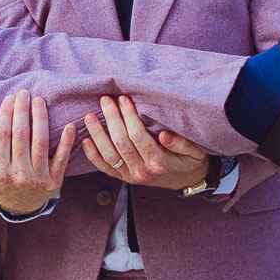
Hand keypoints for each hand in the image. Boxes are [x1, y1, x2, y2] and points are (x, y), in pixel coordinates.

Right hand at [0, 89, 73, 215]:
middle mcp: (18, 175)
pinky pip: (62, 158)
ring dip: (41, 118)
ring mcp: (38, 178)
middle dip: (22, 111)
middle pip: (21, 136)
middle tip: (24, 93)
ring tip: (39, 101)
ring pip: (41, 142)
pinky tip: (69, 125)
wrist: (20, 206)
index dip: (6, 114)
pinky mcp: (55, 180)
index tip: (9, 99)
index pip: (2, 136)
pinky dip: (67, 141)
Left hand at [81, 96, 209, 188]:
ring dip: (97, 135)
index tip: (123, 99)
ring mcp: (131, 176)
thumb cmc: (190, 161)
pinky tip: (85, 140)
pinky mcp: (123, 178)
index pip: (138, 136)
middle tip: (105, 100)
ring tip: (90, 116)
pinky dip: (92, 155)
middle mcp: (142, 171)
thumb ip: (181, 144)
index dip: (129, 117)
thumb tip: (164, 134)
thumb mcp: (195, 152)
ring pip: (109, 155)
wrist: (187, 181)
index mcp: (159, 163)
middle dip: (112, 119)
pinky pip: (104, 168)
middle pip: (121, 143)